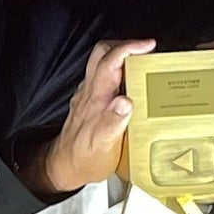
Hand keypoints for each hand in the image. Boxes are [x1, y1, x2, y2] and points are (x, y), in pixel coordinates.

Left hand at [37, 39, 148, 195]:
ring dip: (122, 57)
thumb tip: (125, 102)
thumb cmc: (84, 159)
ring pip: (101, 63)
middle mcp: (91, 92)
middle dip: (126, 46)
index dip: (129, 48)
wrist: (64, 167)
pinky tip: (131, 84)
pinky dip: (119, 74)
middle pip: (103, 53)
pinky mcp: (89, 102)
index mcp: (96, 98)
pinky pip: (103, 79)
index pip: (110, 61)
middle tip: (148, 50)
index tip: (149, 46)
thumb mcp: (102, 145)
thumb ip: (113, 122)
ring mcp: (88, 95)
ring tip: (144, 63)